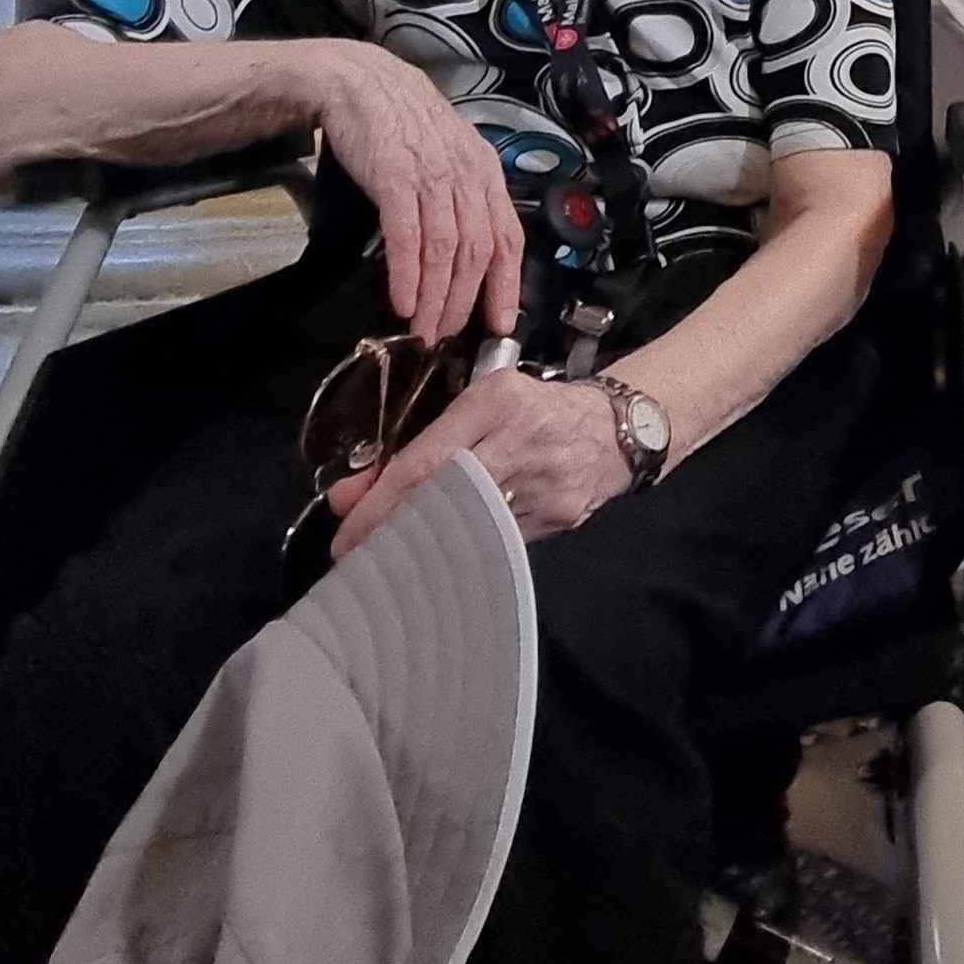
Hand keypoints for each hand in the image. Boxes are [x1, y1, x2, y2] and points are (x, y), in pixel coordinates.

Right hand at [309, 44, 522, 345]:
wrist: (359, 81)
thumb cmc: (402, 123)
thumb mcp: (448, 155)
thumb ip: (462, 197)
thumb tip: (467, 254)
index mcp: (485, 172)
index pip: (508, 238)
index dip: (506, 285)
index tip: (501, 324)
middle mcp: (467, 176)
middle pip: (477, 252)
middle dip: (464, 303)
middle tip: (447, 338)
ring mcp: (432, 176)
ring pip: (446, 250)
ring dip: (435, 298)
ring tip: (424, 332)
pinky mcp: (395, 177)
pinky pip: (407, 236)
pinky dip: (407, 274)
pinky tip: (403, 301)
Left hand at [327, 367, 628, 556]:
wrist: (619, 431)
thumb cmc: (538, 409)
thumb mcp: (485, 402)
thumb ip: (426, 440)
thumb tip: (353, 490)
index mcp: (496, 403)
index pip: (426, 460)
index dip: (379, 501)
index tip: (344, 528)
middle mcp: (520, 443)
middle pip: (443, 499)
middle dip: (393, 533)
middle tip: (356, 558)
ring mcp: (543, 486)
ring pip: (468, 529)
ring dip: (425, 548)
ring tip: (394, 561)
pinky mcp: (558, 518)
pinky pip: (499, 542)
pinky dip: (466, 552)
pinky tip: (446, 559)